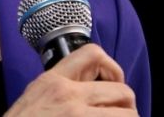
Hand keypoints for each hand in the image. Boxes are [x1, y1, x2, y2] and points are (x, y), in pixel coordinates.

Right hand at [4, 44, 137, 115]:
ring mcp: (77, 116)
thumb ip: (60, 90)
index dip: (112, 70)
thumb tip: (90, 93)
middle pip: (122, 91)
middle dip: (127, 107)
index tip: (109, 88)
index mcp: (53, 80)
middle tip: (118, 116)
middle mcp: (67, 94)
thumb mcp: (34, 98)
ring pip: (129, 115)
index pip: (93, 54)